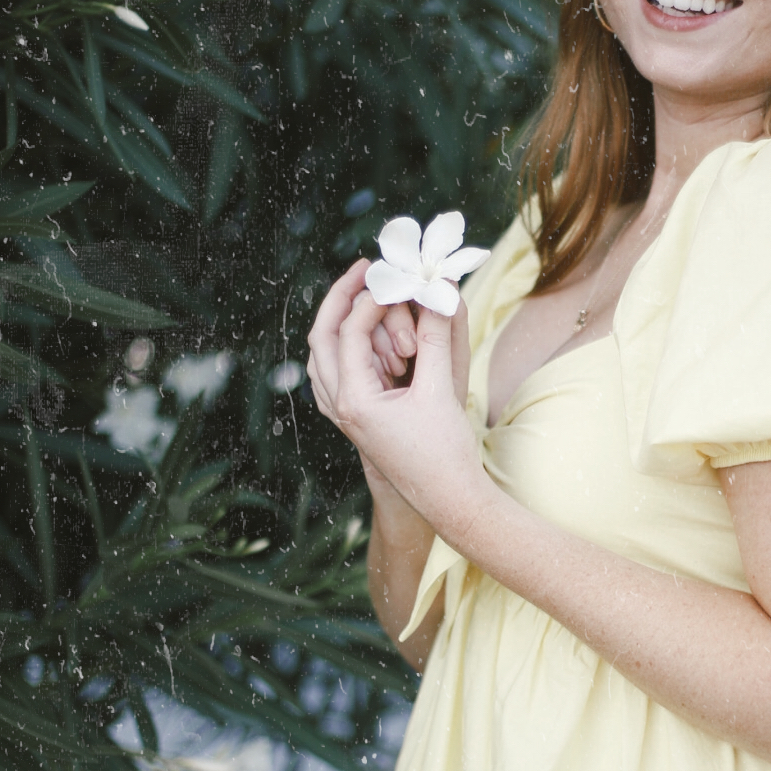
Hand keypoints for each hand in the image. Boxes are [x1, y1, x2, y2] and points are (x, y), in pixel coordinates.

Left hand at [307, 261, 485, 537]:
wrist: (448, 501)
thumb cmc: (446, 452)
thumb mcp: (442, 389)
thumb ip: (436, 336)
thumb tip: (438, 291)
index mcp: (355, 401)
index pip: (350, 331)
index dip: (373, 299)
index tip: (396, 279)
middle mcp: (341, 408)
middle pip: (322, 338)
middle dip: (341, 300)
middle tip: (364, 270)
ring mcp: (344, 416)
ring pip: (322, 358)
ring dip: (338, 324)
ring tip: (360, 297)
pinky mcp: (356, 422)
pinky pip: (333, 376)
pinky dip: (344, 349)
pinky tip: (363, 338)